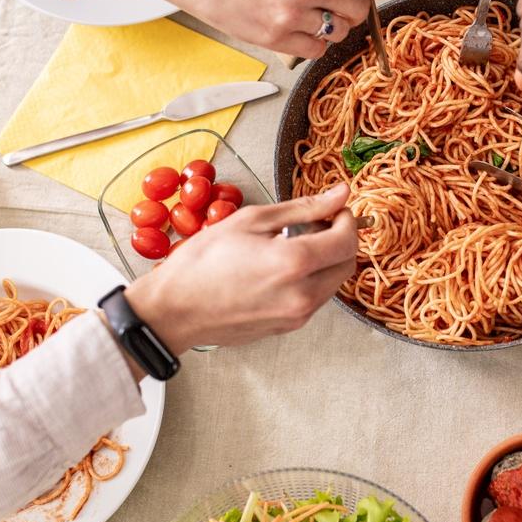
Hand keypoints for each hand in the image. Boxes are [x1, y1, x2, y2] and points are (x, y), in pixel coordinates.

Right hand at [124, 184, 357, 352]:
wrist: (174, 310)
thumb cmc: (204, 261)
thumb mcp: (252, 220)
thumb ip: (303, 208)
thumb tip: (341, 194)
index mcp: (295, 263)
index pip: (347, 240)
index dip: (347, 219)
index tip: (335, 209)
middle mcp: (303, 294)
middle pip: (347, 263)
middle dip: (341, 239)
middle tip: (317, 224)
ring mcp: (297, 316)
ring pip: (334, 282)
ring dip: (327, 260)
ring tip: (294, 245)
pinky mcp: (289, 327)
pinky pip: (316, 298)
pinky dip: (312, 279)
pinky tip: (284, 268)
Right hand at [163, 0, 392, 57]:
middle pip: (359, 10)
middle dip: (353, 7)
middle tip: (335, 0)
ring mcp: (291, 16)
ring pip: (340, 33)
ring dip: (332, 26)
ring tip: (308, 11)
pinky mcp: (277, 39)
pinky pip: (317, 50)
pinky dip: (313, 42)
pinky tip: (296, 26)